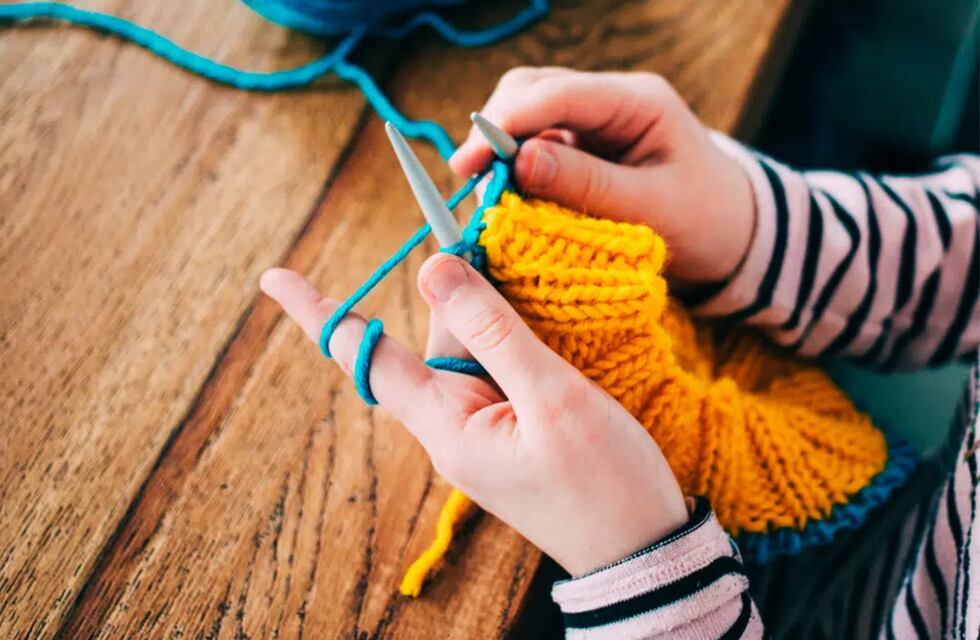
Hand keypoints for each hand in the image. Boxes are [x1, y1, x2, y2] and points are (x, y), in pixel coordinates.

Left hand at [261, 255, 687, 575]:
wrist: (644, 552)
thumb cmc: (604, 483)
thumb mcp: (552, 397)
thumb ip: (493, 330)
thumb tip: (434, 267)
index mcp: (446, 425)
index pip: (367, 358)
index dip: (320, 313)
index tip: (273, 277)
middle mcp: (451, 426)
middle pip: (433, 338)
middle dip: (456, 286)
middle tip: (482, 228)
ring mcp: (481, 430)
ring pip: (469, 349)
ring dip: (491, 309)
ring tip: (526, 274)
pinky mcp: (510, 431)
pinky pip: (495, 370)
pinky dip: (509, 335)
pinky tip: (538, 314)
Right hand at [451, 67, 754, 283]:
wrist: (732, 236)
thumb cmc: (704, 222)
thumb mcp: (652, 209)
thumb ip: (586, 185)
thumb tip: (518, 163)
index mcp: (638, 101)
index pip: (557, 94)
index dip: (506, 124)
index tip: (469, 164)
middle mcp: (611, 100)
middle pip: (531, 91)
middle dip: (494, 131)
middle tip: (470, 181)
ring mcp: (594, 121)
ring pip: (526, 114)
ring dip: (499, 149)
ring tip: (484, 192)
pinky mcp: (583, 146)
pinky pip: (534, 144)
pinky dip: (513, 168)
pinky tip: (504, 196)